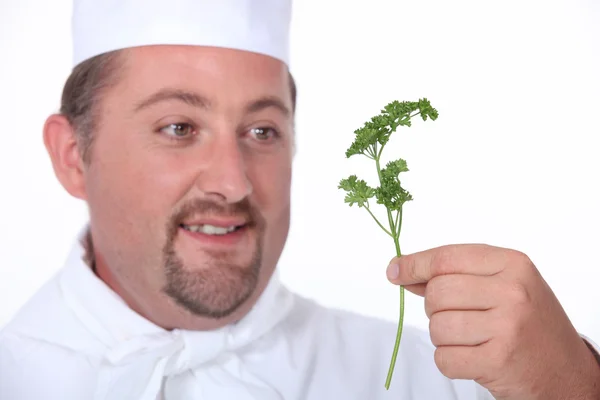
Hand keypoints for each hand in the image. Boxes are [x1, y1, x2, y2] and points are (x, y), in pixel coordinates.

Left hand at [386, 244, 599, 399]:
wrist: (568, 372)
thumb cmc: (530, 324)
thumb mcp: (504, 286)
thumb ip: (455, 275)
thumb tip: (401, 271)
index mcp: (513, 264)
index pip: (446, 258)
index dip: (414, 264)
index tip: (395, 271)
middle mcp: (512, 291)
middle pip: (436, 292)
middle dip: (435, 308)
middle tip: (460, 318)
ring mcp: (507, 326)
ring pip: (437, 327)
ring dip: (445, 338)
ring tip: (473, 340)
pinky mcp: (498, 360)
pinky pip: (444, 358)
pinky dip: (450, 361)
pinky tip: (474, 358)